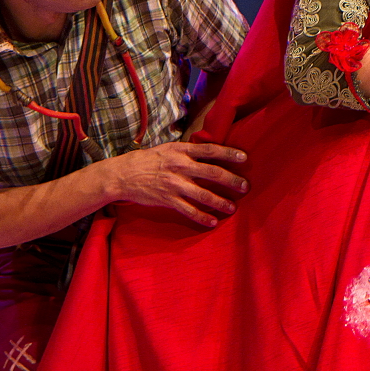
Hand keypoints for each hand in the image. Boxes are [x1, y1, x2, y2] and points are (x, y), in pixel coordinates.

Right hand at [104, 142, 247, 227]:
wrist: (123, 175)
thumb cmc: (148, 160)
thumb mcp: (168, 148)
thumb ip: (188, 151)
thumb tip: (209, 151)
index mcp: (181, 151)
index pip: (210, 150)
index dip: (228, 153)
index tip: (244, 158)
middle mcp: (180, 167)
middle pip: (212, 173)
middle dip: (231, 180)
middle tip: (245, 186)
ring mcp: (175, 185)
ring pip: (203, 195)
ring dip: (220, 202)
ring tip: (233, 207)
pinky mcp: (168, 200)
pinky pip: (189, 210)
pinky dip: (202, 217)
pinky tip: (213, 222)